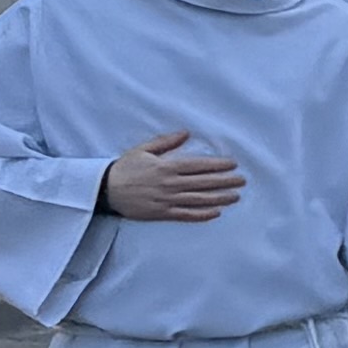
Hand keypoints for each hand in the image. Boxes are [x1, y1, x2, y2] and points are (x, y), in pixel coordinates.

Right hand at [102, 128, 243, 221]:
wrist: (105, 189)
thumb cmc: (125, 168)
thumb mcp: (143, 150)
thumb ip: (165, 142)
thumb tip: (186, 133)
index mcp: (166, 167)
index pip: (198, 166)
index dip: (217, 165)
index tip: (233, 165)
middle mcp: (169, 184)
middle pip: (203, 183)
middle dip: (225, 181)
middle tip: (242, 181)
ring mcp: (167, 200)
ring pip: (199, 199)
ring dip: (219, 198)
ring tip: (235, 196)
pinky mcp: (162, 213)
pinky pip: (186, 215)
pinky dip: (202, 215)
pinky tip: (216, 212)